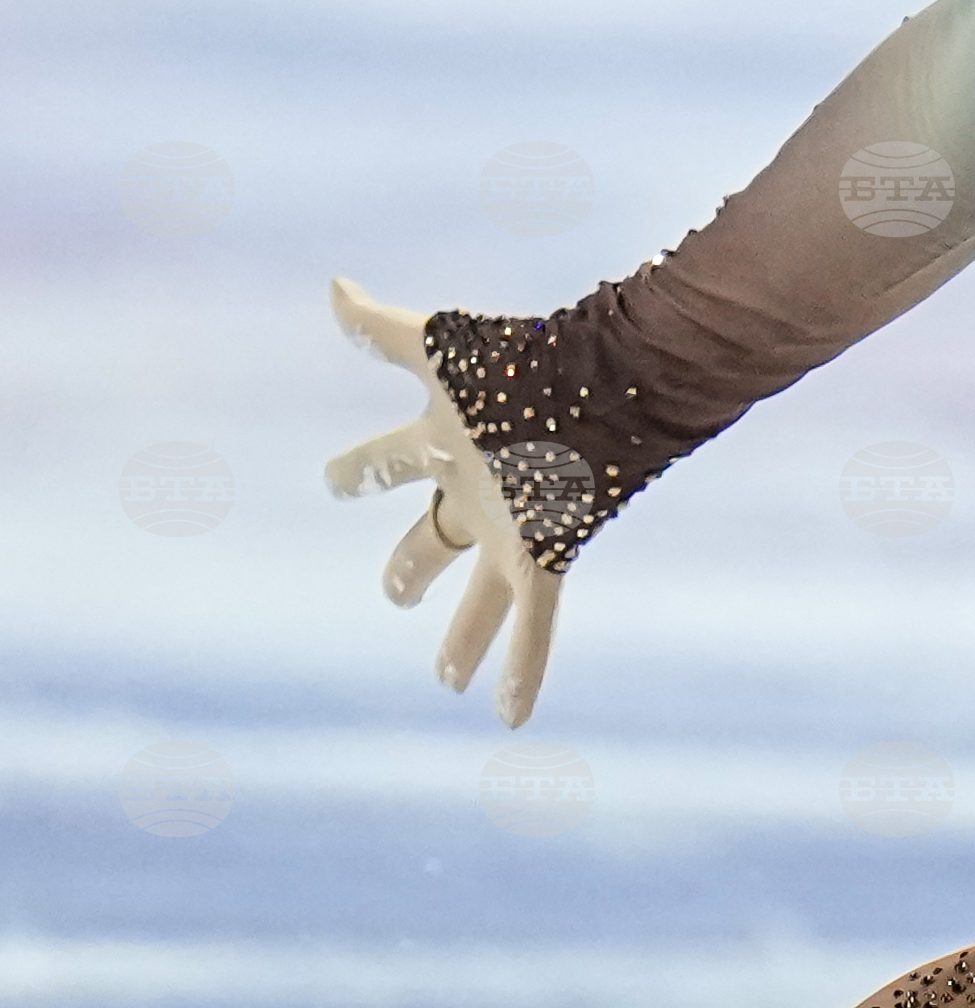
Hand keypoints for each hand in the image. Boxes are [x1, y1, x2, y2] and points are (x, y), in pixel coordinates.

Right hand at [324, 276, 562, 726]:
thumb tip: (332, 288)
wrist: (609, 384)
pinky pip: (532, 623)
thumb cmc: (520, 361)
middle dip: (410, 563)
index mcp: (446, 439)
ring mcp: (510, 527)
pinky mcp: (546, 552)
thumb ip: (380, 329)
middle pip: (432, 535)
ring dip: (462, 637)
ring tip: (449, 680)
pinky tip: (510, 719)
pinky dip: (520, 670)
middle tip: (394, 590)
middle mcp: (476, 489)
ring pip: (479, 596)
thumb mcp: (440, 348)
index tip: (336, 481)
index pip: (389, 460)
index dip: (360, 472)